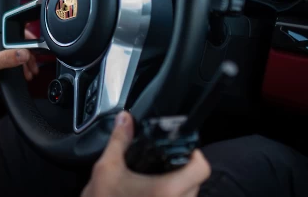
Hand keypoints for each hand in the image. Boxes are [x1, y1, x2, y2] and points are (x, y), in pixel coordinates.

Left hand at [0, 9, 38, 115]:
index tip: (25, 20)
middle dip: (25, 41)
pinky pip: (14, 61)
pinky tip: (26, 72)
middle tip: (33, 49)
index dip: (11, 14)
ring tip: (31, 65)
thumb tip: (23, 53)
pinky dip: (22, 65)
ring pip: (16, 48)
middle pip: (12, 33)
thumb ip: (5, 58)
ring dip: (26, 56)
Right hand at [82, 112, 209, 196]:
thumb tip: (125, 119)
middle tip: (164, 161)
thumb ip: (119, 141)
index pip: (201, 168)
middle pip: (196, 181)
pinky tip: (150, 194)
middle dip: (183, 169)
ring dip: (178, 185)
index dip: (193, 153)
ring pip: (189, 196)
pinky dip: (170, 196)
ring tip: (156, 179)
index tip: (180, 148)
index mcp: (167, 192)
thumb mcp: (107, 169)